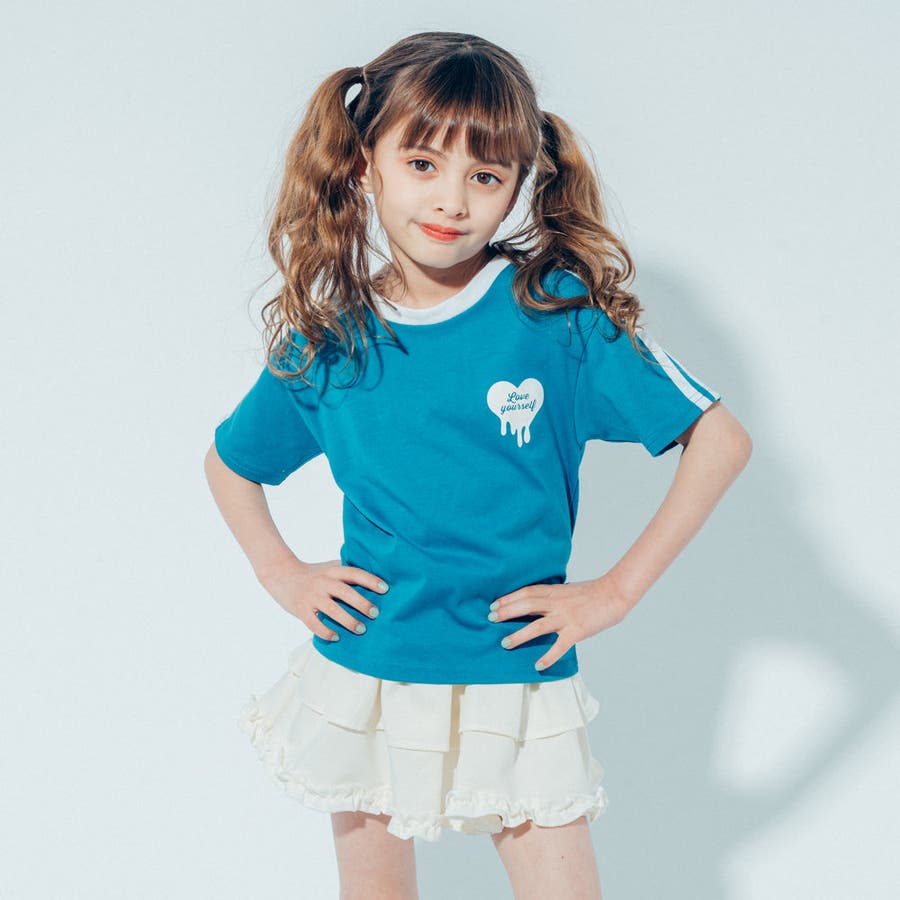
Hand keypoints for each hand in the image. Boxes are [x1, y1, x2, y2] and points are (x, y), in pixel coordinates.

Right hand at [258, 557, 388, 641]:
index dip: (370, 580)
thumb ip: (346, 573)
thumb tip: (375, 580)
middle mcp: (322, 582)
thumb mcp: (329, 568)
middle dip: (362, 603)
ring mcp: (311, 596)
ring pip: (332, 610)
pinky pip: (314, 623)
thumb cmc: (313, 573)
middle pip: (345, 592)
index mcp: (332, 571)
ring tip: (361, 629)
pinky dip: (325, 632)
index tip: (385, 589)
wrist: (281, 574)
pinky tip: (336, 637)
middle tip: (376, 614)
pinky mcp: (301, 610)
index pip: (354, 573)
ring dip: (348, 620)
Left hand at [490, 572, 633, 670]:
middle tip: (490, 619)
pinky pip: (560, 646)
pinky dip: (548, 656)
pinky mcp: (577, 631)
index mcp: (554, 591)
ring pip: (537, 626)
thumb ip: (553, 596)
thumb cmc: (592, 592)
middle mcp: (557, 603)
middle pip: (526, 605)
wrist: (614, 594)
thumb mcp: (567, 590)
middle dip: (506, 612)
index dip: (509, 598)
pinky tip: (538, 665)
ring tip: (505, 643)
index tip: (494, 604)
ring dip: (519, 635)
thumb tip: (537, 602)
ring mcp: (566, 617)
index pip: (526, 592)